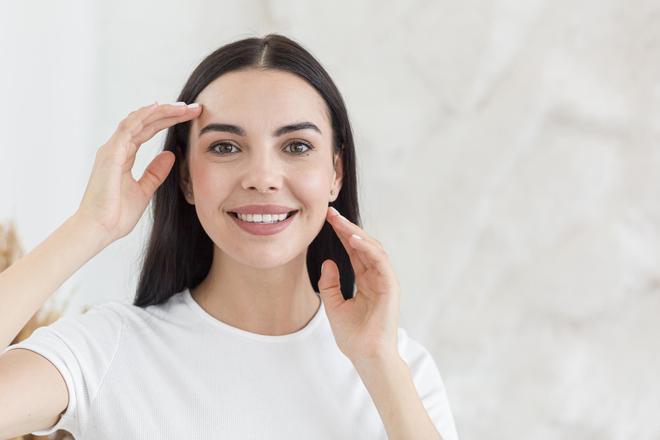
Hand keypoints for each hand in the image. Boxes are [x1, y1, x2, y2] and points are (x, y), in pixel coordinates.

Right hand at [75, 102, 201, 245]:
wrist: (99, 230)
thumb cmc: (116, 214)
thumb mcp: (144, 190)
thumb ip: (155, 172)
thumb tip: (170, 155)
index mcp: (123, 155)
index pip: (148, 130)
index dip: (168, 121)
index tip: (190, 116)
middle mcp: (116, 148)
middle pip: (145, 121)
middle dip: (170, 112)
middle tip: (194, 107)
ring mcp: (112, 150)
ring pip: (138, 120)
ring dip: (161, 111)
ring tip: (183, 106)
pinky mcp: (111, 155)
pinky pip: (128, 128)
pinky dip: (143, 117)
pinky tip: (159, 109)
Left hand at [317, 206, 400, 363]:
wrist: (366, 356)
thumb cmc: (353, 336)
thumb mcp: (333, 306)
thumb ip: (330, 285)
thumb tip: (328, 262)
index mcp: (365, 280)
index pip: (353, 251)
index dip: (341, 234)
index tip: (327, 220)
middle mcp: (376, 277)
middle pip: (362, 245)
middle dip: (346, 227)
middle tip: (330, 213)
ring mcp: (385, 281)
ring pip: (373, 248)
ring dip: (356, 233)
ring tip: (339, 221)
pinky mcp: (390, 286)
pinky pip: (380, 261)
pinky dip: (367, 248)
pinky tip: (352, 239)